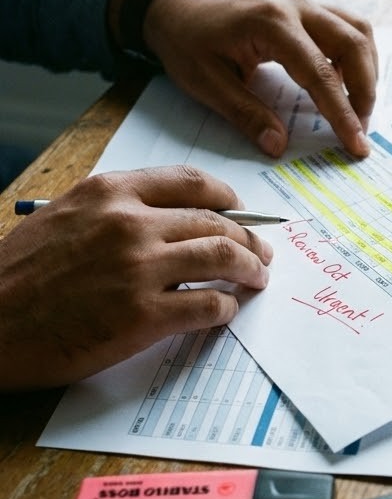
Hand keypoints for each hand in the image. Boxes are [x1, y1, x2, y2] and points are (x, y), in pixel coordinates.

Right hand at [0, 166, 273, 390]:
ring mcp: (139, 269)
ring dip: (250, 269)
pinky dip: (227, 307)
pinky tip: (228, 310)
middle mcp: (129, 223)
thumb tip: (171, 220)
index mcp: (110, 193)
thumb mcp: (64, 218)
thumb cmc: (17, 275)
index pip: (190, 182)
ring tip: (257, 279)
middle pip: (216, 221)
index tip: (240, 210)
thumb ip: (117, 211)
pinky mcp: (144, 316)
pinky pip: (209, 305)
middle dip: (249, 238)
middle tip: (261, 253)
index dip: (227, 198)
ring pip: (223, 257)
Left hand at [144, 0, 378, 158]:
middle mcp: (295, 6)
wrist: (172, 4)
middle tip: (360, 129)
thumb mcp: (205, 83)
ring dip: (366, 70)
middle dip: (365, 92)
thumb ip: (245, 114)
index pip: (320, 73)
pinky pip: (347, 26)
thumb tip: (278, 146)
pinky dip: (355, 55)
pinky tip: (343, 82)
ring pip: (358, 31)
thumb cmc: (185, 40)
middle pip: (353, 45)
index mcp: (270, 24)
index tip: (357, 144)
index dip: (342, 113)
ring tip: (357, 107)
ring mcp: (303, 3)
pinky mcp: (305, 8)